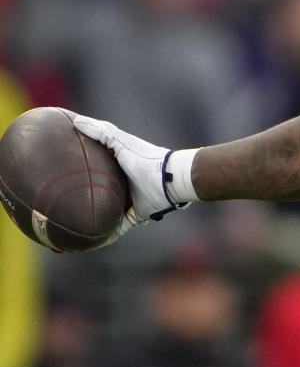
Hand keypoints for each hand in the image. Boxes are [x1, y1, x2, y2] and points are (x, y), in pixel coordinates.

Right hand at [72, 117, 185, 239]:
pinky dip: (105, 237)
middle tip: (62, 206)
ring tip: (73, 229)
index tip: (62, 176)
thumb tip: (76, 122)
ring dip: (93, 222)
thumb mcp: (122, 142)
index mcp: (119, 171)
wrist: (171, 179)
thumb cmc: (147, 159)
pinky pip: (117, 230)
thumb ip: (102, 132)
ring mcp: (129, 203)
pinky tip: (90, 245)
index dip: (80, 175)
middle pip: (100, 195)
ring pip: (107, 215)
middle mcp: (123, 188)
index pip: (96, 173)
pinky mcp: (135, 217)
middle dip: (84, 201)